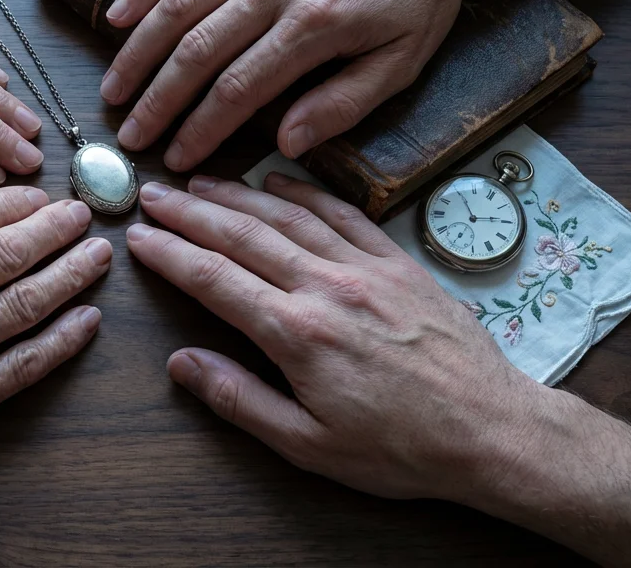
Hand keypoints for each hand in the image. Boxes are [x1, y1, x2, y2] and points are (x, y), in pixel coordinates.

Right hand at [0, 187, 109, 535]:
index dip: (13, 202)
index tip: (39, 194)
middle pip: (7, 253)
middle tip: (84, 213)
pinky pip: (24, 366)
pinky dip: (63, 341)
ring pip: (27, 303)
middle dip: (54, 228)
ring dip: (71, 275)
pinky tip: (88, 321)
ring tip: (97, 254)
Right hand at [101, 0, 510, 169]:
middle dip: (158, 101)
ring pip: (180, 4)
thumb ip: (343, 104)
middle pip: (197, 51)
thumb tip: (285, 143)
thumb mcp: (402, 61)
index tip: (176, 159)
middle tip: (131, 136)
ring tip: (116, 89)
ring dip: (140, 51)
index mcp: (315, 25)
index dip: (201, 129)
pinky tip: (118, 17)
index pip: (239, 89)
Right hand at [125, 175, 548, 501]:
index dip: (170, 253)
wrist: (492, 431)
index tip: (139, 236)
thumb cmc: (401, 450)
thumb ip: (240, 400)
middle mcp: (328, 288)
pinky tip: (280, 181)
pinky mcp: (400, 264)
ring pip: (289, 216)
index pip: (215, 279)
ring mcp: (367, 269)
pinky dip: (307, 193)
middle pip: (243, 235)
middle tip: (152, 193)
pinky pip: (345, 214)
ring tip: (200, 181)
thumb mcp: (309, 446)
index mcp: (298, 335)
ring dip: (238, 193)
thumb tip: (182, 364)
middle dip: (191, 212)